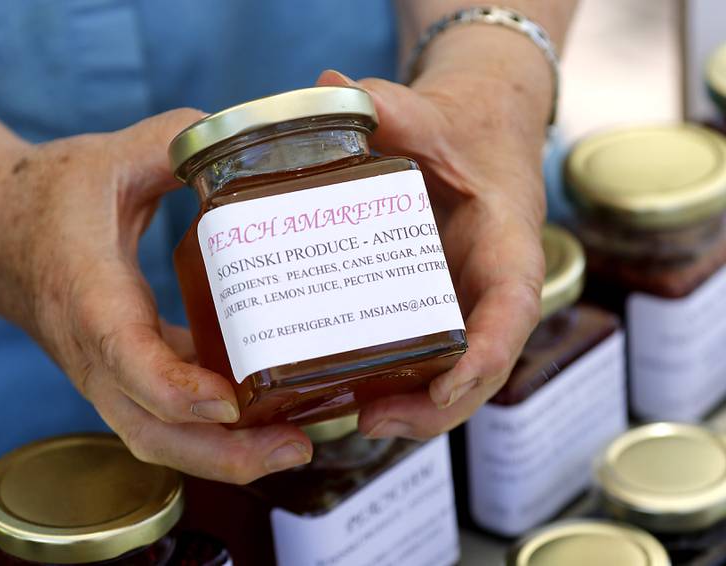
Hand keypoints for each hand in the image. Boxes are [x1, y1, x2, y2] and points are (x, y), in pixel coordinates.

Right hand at [0, 111, 311, 482]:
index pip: (129, 360)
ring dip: (225, 457)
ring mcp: (109, 374)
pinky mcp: (125, 377)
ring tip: (293, 445)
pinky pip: (167, 420)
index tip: (232, 400)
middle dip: (223, 455)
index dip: (177, 389)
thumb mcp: (115, 159)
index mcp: (91, 298)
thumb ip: (177, 144)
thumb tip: (247, 141)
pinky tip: (267, 417)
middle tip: (295, 446)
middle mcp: (97, 353)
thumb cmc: (53, 198)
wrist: (2, 232)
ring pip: (160, 439)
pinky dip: (215, 433)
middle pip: (153, 432)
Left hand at [316, 69, 545, 438]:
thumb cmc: (465, 133)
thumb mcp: (433, 117)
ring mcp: (465, 307)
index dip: (486, 356)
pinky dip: (399, 387)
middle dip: (435, 407)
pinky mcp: (436, 311)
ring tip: (358, 419)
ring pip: (454, 379)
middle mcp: (491, 290)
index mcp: (507, 247)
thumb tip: (328, 86)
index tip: (447, 386)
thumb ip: (392, 106)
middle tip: (374, 419)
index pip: (512, 311)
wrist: (474, 139)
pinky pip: (427, 361)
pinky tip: (349, 393)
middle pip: (480, 368)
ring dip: (414, 411)